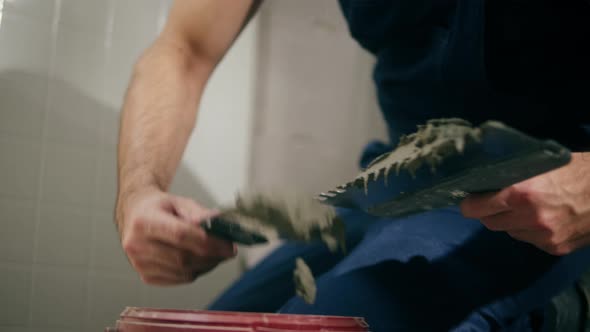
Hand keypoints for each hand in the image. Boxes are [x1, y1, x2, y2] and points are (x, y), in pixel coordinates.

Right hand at [116, 188, 235, 284]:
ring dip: (207, 265)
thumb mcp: (179, 202)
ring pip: (184, 272)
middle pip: (183, 258)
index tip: (228, 245)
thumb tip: (219, 223)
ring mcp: (139, 264)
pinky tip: (202, 260)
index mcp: (144, 221)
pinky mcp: (145, 276)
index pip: (180, 234)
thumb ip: (199, 213)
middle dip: (212, 256)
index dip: (209, 242)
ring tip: (217, 254)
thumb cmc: (159, 208)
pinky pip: (179, 279)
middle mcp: (137, 244)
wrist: (135, 215)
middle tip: (228, 251)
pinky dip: (196, 271)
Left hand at [461, 153, 589, 255]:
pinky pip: (530, 241)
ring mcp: (543, 236)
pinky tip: (544, 218)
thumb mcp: (541, 164)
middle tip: (493, 202)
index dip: (470, 203)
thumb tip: (485, 179)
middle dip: (488, 213)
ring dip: (511, 222)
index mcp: (521, 193)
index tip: (469, 199)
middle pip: (490, 223)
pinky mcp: (555, 248)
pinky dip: (531, 231)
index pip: (476, 208)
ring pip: (510, 232)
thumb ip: (513, 175)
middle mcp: (529, 218)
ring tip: (524, 208)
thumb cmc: (577, 170)